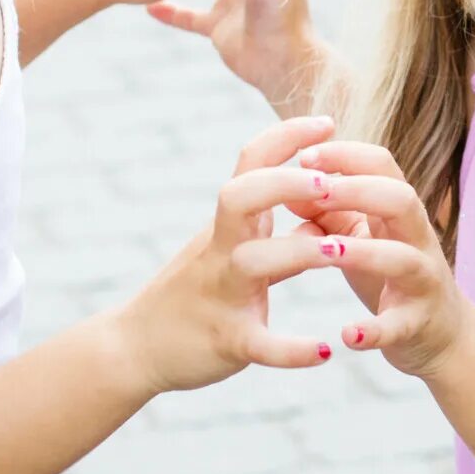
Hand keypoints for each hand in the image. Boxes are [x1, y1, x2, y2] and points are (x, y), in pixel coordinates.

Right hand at [112, 116, 341, 393]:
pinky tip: (325, 352)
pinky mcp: (226, 341)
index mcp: (227, 225)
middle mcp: (221, 250)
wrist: (133, 349)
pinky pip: (260, 344)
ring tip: (342, 252)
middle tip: (330, 184)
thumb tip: (315, 203)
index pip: (251, 164)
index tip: (329, 121)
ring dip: (299, 252)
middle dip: (286, 182)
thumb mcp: (228, 249)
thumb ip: (267, 225)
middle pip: (242, 196)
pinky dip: (292, 349)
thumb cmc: (190, 292)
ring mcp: (221, 294)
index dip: (287, 136)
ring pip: (254, 262)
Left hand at [287, 142, 474, 379]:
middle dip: (357, 191)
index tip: (304, 156)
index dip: (346, 155)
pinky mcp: (418, 324)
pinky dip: (374, 331)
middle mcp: (417, 239)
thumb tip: (288, 189)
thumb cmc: (387, 275)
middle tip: (315, 193)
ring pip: (403, 258)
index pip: (382, 166)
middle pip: (400, 199)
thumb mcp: (358, 238)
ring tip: (328, 251)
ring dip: (365, 252)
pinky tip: (346, 336)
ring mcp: (422, 281)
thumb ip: (326, 214)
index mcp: (399, 212)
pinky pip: (399, 326)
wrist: (439, 334)